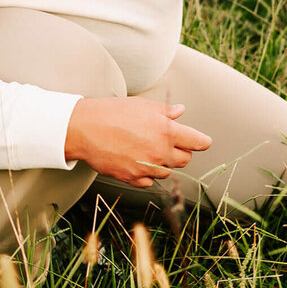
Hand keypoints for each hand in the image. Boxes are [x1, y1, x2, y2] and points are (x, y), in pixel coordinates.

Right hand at [64, 98, 212, 189]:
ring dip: (163, 163)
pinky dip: (147, 174)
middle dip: (182, 152)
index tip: (202, 141)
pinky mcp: (131, 178)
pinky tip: (138, 161)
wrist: (84, 129)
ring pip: (167, 172)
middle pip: (185, 160)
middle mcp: (159, 152)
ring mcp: (146, 167)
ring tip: (149, 150)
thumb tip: (180, 111)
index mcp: (166, 132)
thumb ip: (166, 111)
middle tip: (170, 142)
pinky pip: (149, 182)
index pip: (197, 142)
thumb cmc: (112, 113)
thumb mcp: (143, 106)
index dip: (201, 141)